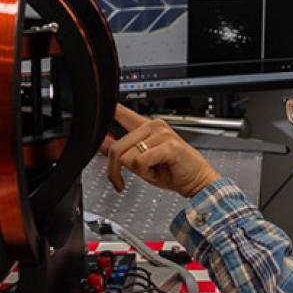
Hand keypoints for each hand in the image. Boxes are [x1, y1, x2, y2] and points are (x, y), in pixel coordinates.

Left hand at [103, 104, 221, 197]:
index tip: (95, 111)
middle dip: (116, 170)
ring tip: (152, 171)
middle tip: (123, 180)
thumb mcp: (140, 162)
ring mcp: (161, 134)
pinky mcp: (168, 145)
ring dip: (139, 172)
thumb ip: (122, 151)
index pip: (120, 112)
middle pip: (117, 147)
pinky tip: (158, 173)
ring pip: (128, 157)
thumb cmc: (172, 171)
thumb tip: (102, 144)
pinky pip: (141, 162)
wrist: (197, 181)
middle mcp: (153, 126)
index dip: (107, 112)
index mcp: (146, 127)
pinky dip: (147, 174)